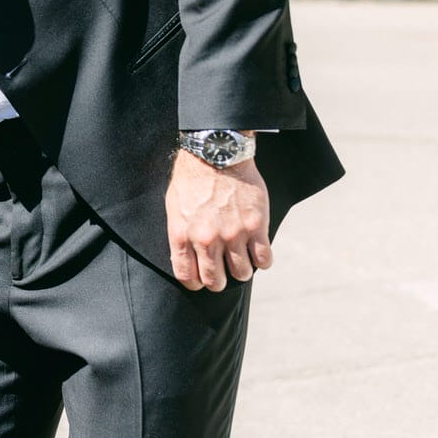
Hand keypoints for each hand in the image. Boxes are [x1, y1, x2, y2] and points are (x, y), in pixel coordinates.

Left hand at [165, 149, 271, 291]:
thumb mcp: (173, 207)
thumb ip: (180, 234)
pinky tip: (257, 252)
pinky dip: (262, 261)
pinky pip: (264, 259)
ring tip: (240, 261)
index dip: (195, 283)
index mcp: (182, 235)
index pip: (187, 276)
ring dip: (241, 271)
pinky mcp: (256, 227)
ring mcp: (232, 234)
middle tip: (222, 273)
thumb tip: (186, 257)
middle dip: (219, 281)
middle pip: (216, 281)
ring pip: (242, 273)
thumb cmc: (191, 179)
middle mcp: (206, 239)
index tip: (201, 280)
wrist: (215, 154)